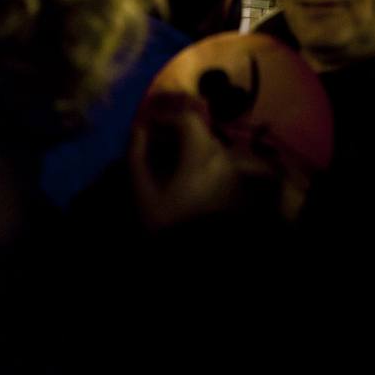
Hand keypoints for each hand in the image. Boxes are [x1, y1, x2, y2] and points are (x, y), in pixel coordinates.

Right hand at [128, 96, 244, 230]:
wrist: (198, 255)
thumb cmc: (169, 223)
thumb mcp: (143, 192)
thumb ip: (138, 157)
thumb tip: (137, 130)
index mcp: (203, 153)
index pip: (188, 119)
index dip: (166, 119)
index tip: (147, 128)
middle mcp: (223, 157)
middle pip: (200, 133)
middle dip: (176, 134)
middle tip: (154, 145)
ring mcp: (233, 172)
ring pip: (210, 148)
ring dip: (188, 148)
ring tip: (166, 163)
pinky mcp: (237, 187)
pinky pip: (218, 164)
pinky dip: (200, 162)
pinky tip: (184, 178)